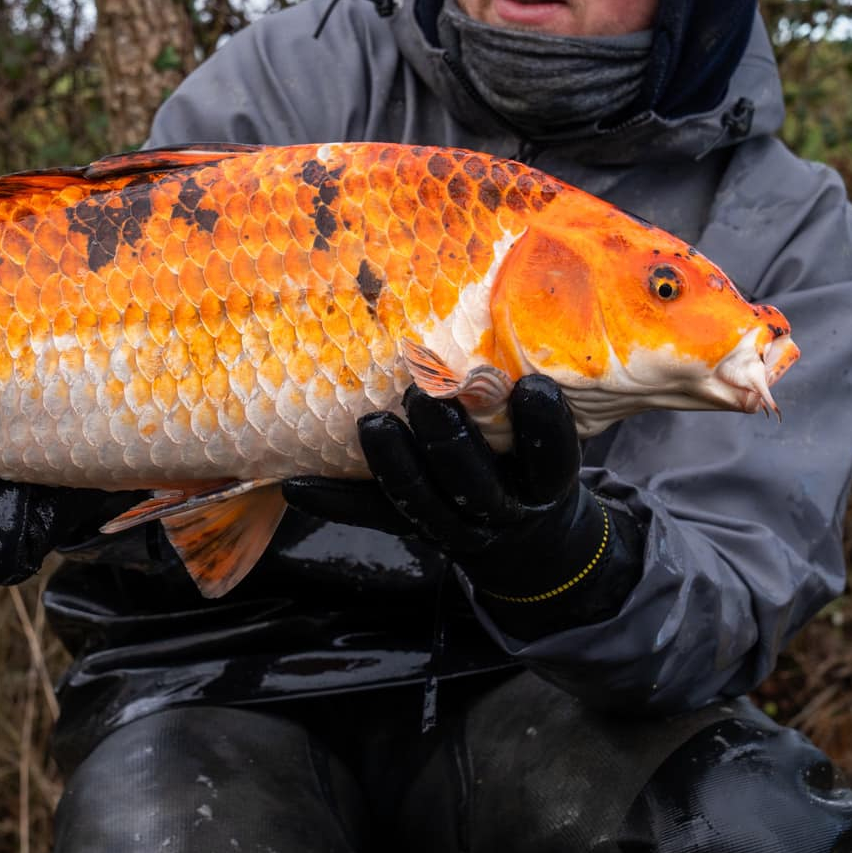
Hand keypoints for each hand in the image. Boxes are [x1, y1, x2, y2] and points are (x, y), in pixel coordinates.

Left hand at [287, 376, 638, 617]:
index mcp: (546, 482)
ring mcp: (458, 529)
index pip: (554, 459)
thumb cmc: (535, 462)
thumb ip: (539, 395)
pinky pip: (373, 516)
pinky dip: (333, 499)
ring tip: (373, 424)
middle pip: (476, 485)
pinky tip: (296, 483)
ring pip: (424, 506)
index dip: (544, 428)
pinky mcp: (415, 531)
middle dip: (449, 440)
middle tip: (425, 393)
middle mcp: (505, 509)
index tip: (532, 386)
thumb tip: (525, 308)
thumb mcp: (555, 439)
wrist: (528, 545)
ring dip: (396, 466)